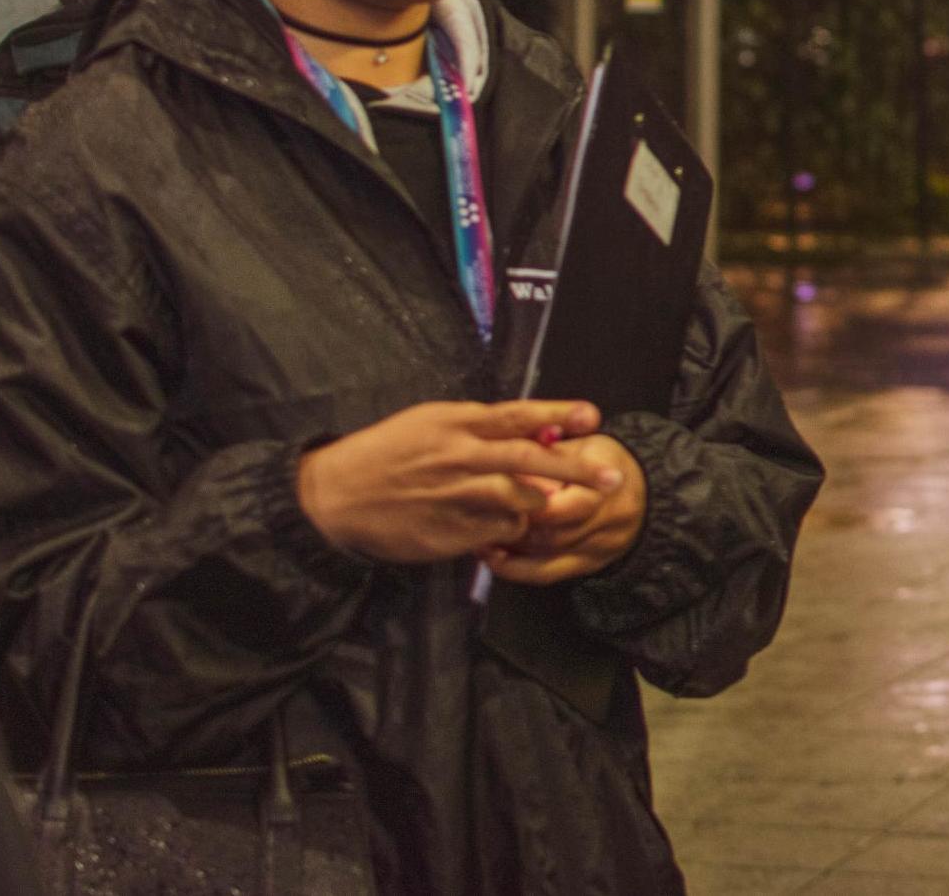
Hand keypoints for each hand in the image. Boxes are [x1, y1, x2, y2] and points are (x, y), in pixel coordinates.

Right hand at [296, 400, 617, 563]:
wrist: (337, 494)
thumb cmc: (389, 452)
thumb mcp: (432, 423)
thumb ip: (483, 427)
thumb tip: (539, 431)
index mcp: (455, 424)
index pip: (516, 416)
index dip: (557, 415)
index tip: (594, 416)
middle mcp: (459, 457)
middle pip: (528, 460)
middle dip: (574, 468)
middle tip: (611, 478)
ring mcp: (455, 497)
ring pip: (518, 500)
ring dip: (539, 503)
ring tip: (544, 503)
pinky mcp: (449, 533)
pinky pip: (496, 532)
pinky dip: (508, 529)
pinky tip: (502, 527)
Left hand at [483, 434, 647, 586]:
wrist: (648, 492)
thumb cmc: (604, 462)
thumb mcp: (584, 445)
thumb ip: (548, 451)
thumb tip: (505, 453)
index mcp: (604, 486)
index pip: (561, 502)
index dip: (524, 499)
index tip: (492, 489)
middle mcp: (605, 520)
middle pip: (551, 531)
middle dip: (511, 523)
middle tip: (476, 514)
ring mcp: (598, 547)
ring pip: (544, 554)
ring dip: (508, 545)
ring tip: (476, 532)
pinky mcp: (588, 565)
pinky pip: (546, 574)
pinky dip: (515, 569)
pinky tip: (493, 557)